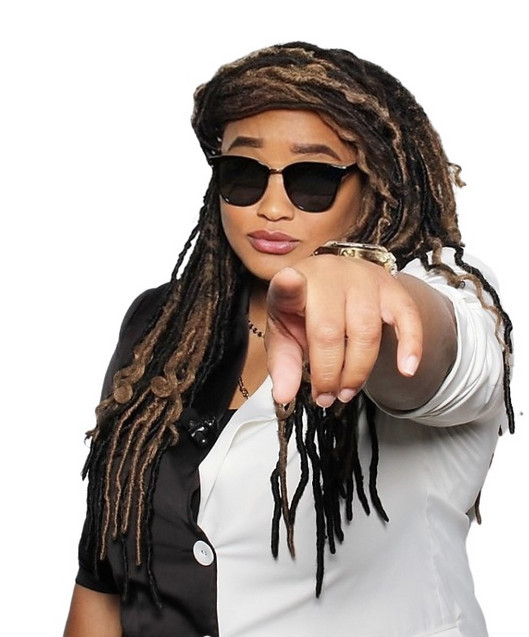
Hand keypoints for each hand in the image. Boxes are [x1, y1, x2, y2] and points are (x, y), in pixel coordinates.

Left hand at [265, 254, 424, 406]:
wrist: (339, 286)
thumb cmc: (308, 311)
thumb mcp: (285, 334)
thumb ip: (282, 364)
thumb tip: (283, 395)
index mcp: (294, 283)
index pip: (288, 284)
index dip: (289, 285)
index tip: (289, 282)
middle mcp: (329, 275)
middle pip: (330, 330)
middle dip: (329, 374)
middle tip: (326, 397)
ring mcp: (363, 278)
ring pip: (366, 332)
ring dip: (357, 371)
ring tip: (346, 392)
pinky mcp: (392, 287)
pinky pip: (408, 317)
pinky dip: (410, 346)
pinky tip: (407, 369)